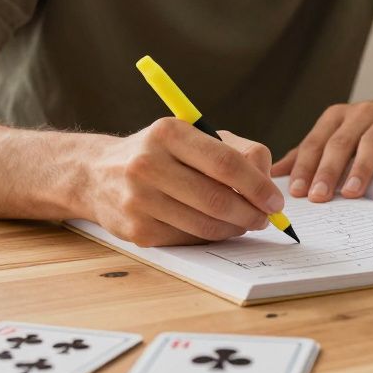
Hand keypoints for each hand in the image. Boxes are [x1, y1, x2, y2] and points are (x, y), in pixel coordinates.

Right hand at [77, 119, 283, 246]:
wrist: (97, 174)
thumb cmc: (159, 153)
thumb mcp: (192, 136)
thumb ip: (236, 151)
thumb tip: (266, 182)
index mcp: (167, 132)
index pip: (224, 162)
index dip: (257, 185)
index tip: (275, 200)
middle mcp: (148, 164)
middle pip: (216, 198)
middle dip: (250, 213)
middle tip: (266, 218)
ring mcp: (139, 200)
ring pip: (204, 225)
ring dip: (234, 229)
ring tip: (245, 223)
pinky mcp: (136, 230)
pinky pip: (188, 240)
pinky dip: (210, 237)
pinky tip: (216, 228)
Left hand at [271, 94, 372, 202]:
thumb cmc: (370, 127)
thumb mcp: (338, 134)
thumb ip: (308, 153)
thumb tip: (274, 174)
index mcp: (337, 117)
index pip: (316, 142)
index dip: (305, 166)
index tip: (296, 191)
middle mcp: (361, 113)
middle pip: (341, 142)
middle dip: (328, 170)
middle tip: (319, 196)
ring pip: (372, 141)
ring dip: (360, 168)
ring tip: (351, 192)